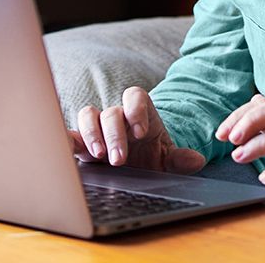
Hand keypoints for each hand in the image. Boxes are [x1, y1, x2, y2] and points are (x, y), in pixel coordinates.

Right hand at [72, 86, 205, 173]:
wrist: (136, 168)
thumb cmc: (151, 157)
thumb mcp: (167, 159)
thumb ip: (180, 158)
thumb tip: (197, 160)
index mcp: (140, 113)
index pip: (135, 96)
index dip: (136, 110)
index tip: (141, 133)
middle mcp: (118, 116)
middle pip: (111, 112)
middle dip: (115, 135)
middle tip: (120, 160)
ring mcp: (98, 127)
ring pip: (88, 115)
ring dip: (92, 134)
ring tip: (99, 155)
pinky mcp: (82, 141)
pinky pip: (71, 134)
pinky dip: (67, 138)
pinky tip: (68, 150)